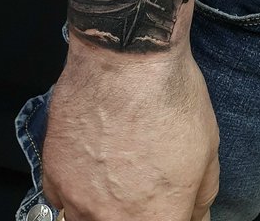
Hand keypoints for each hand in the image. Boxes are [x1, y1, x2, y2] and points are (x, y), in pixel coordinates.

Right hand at [42, 37, 219, 220]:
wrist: (126, 55)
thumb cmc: (168, 97)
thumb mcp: (207, 152)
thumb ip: (199, 201)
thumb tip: (193, 218)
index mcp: (153, 220)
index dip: (167, 215)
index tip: (168, 205)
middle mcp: (108, 220)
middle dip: (135, 213)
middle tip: (143, 188)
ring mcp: (75, 199)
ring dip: (103, 210)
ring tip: (118, 179)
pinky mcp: (52, 172)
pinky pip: (60, 201)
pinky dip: (75, 194)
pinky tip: (92, 170)